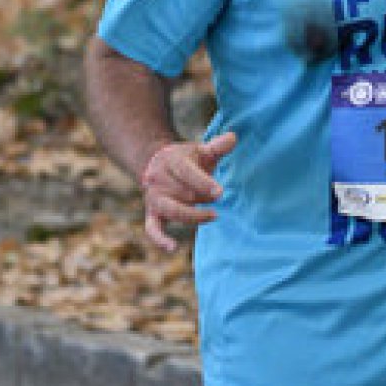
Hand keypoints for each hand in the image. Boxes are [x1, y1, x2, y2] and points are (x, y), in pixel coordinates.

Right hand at [139, 132, 237, 252]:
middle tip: (217, 197)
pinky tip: (173, 248)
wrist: (158, 164)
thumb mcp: (202, 150)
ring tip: (212, 216)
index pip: (186, 172)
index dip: (203, 182)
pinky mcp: (152, 213)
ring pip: (171, 211)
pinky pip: (152, 229)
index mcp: (171, 160)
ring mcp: (154, 198)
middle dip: (202, 197)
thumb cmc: (187, 160)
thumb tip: (232, 138)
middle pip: (182, 194)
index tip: (219, 192)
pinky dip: (160, 240)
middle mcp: (157, 179)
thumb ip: (217, 146)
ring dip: (192, 215)